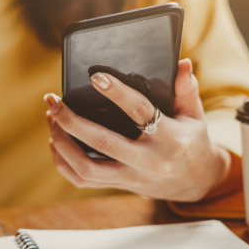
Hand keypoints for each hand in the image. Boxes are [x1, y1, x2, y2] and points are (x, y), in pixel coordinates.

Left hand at [44, 59, 230, 201]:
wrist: (196, 182)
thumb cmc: (192, 141)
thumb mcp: (195, 115)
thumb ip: (186, 89)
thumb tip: (181, 63)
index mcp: (170, 139)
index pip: (140, 112)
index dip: (118, 93)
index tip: (96, 77)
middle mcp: (148, 161)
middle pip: (102, 142)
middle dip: (72, 121)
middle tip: (53, 100)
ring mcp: (131, 177)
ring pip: (86, 167)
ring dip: (62, 142)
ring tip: (52, 117)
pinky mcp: (119, 186)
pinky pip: (83, 180)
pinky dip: (63, 163)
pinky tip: (55, 141)